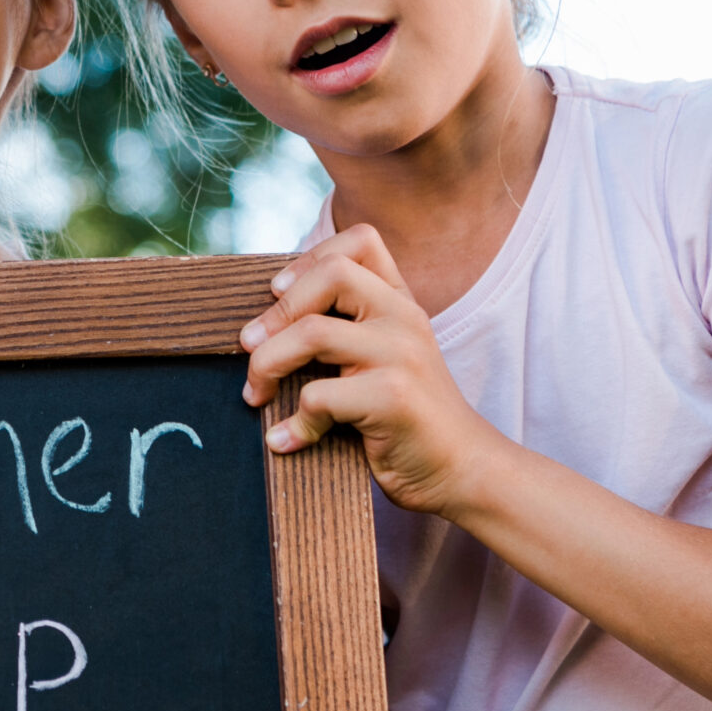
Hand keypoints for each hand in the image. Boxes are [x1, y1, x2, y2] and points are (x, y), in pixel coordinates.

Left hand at [240, 225, 496, 518]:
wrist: (461, 468)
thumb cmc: (406, 419)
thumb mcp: (384, 359)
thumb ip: (346, 331)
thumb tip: (261, 327)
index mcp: (399, 303)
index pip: (360, 242)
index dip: (308, 258)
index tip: (278, 293)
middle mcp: (404, 319)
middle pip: (331, 274)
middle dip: (276, 312)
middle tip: (250, 347)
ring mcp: (402, 355)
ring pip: (313, 332)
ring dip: (268, 364)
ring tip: (256, 395)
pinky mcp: (394, 397)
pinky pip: (318, 396)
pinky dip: (293, 422)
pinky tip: (289, 440)